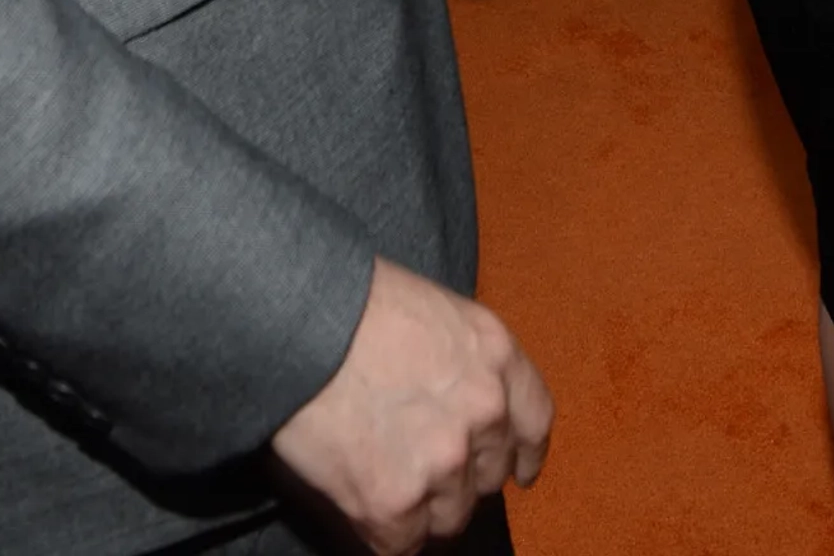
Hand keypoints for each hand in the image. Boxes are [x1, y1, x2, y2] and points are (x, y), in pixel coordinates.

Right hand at [272, 257, 552, 554]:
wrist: (297, 320)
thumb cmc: (352, 301)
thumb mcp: (432, 309)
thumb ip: (460, 361)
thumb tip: (454, 400)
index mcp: (496, 354)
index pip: (535, 422)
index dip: (522, 452)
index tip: (516, 469)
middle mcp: (483, 410)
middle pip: (489, 477)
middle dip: (459, 477)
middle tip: (417, 461)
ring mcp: (443, 460)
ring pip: (449, 517)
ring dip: (421, 507)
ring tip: (381, 472)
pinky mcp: (395, 501)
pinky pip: (402, 544)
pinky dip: (381, 531)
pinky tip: (359, 498)